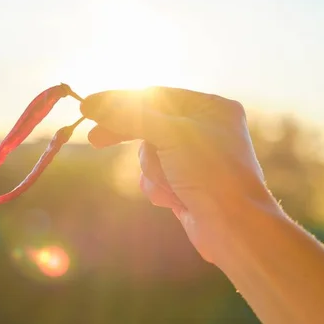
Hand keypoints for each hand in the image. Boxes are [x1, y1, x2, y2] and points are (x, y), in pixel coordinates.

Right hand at [80, 86, 278, 262]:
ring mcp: (195, 159)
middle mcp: (205, 129)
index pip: (155, 95)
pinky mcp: (187, 184)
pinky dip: (159, 188)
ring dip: (153, 171)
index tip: (89, 109)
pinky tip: (175, 201)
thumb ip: (129, 116)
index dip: (120, 102)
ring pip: (149, 154)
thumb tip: (90, 103)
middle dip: (129, 138)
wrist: (234, 228)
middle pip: (149, 124)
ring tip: (172, 184)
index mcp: (211, 107)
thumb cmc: (210, 173)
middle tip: (95, 140)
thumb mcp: (168, 135)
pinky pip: (156, 177)